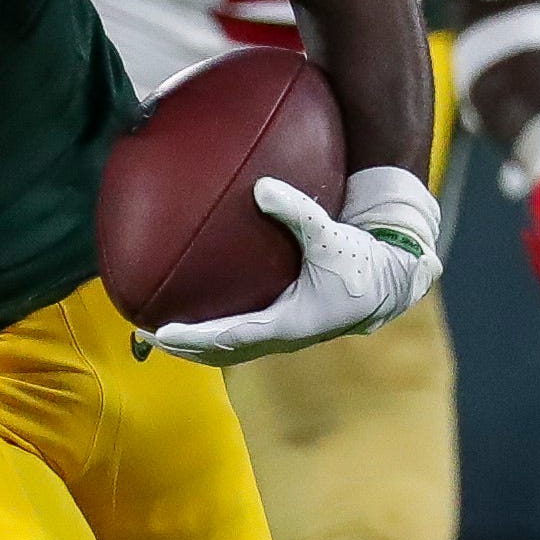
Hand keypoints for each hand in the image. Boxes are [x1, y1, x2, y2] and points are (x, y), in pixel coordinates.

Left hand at [149, 169, 442, 363]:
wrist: (395, 280)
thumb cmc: (364, 259)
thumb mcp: (331, 234)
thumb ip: (296, 210)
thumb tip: (260, 186)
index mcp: (290, 323)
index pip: (230, 337)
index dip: (193, 338)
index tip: (160, 334)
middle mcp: (284, 337)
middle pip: (222, 353)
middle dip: (184, 347)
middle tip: (145, 335)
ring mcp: (286, 337)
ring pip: (231, 351)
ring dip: (197, 347)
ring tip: (162, 335)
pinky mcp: (289, 329)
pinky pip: (244, 339)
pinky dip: (218, 336)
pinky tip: (199, 317)